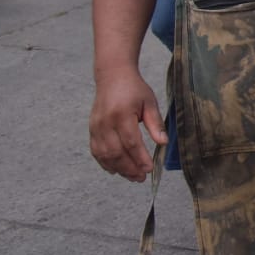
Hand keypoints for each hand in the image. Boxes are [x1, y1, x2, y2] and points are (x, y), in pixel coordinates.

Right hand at [89, 67, 167, 181]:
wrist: (113, 76)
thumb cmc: (134, 89)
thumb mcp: (150, 102)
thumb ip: (156, 123)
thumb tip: (163, 143)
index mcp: (122, 114)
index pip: (131, 142)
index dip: (140, 158)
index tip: (149, 169)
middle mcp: (106, 122)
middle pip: (116, 152)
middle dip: (129, 168)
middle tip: (141, 178)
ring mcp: (96, 127)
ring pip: (105, 155)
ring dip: (118, 168)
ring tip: (132, 176)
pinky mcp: (92, 130)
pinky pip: (96, 151)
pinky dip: (105, 163)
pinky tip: (116, 170)